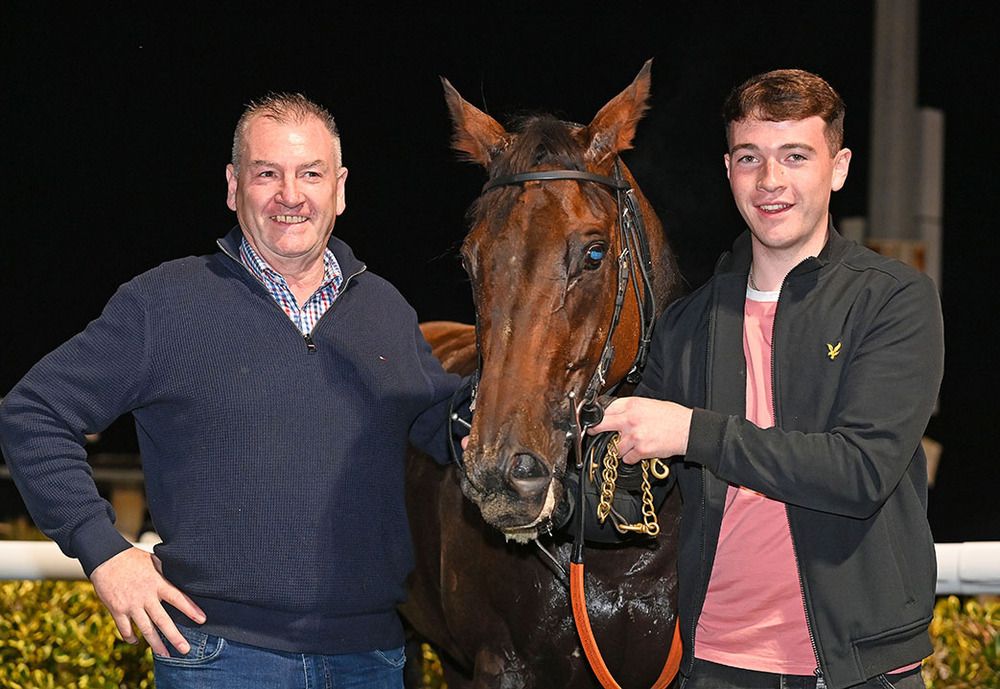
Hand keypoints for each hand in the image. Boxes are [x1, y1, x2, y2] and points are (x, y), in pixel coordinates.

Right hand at [89, 547, 205, 655]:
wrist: (106, 558)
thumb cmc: (133, 558)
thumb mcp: (154, 561)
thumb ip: (167, 572)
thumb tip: (183, 576)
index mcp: (157, 583)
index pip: (178, 598)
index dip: (191, 610)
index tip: (202, 620)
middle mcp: (145, 596)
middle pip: (162, 620)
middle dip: (174, 637)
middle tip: (185, 650)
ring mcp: (130, 605)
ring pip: (145, 629)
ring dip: (155, 644)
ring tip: (165, 655)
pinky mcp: (116, 610)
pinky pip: (125, 629)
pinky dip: (131, 637)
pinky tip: (137, 642)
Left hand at [588, 397, 692, 463]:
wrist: (688, 430)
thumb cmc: (672, 417)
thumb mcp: (649, 404)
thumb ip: (630, 408)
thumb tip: (614, 414)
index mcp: (632, 405)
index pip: (605, 409)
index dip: (597, 416)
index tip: (593, 421)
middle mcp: (630, 419)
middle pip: (601, 425)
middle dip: (595, 431)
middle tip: (592, 433)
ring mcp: (634, 435)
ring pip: (615, 447)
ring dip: (621, 448)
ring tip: (634, 444)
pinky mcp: (641, 450)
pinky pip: (626, 458)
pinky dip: (631, 458)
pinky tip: (640, 452)